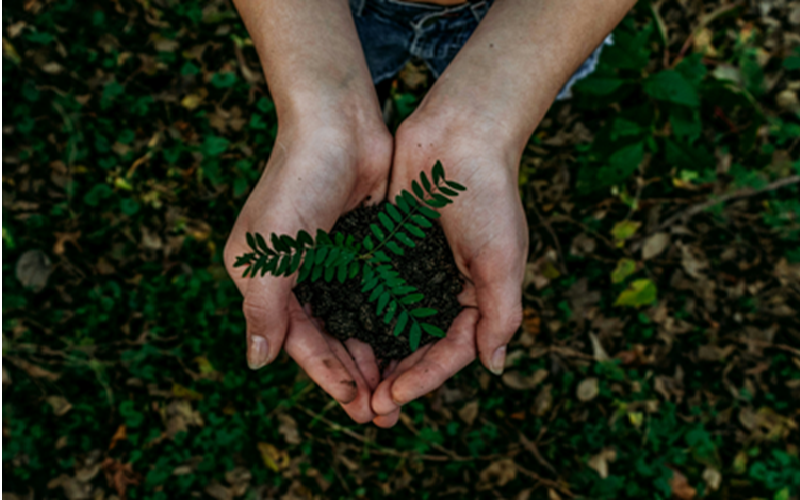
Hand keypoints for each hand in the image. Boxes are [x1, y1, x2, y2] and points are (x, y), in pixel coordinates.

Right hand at [224, 113, 391, 422]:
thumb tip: (257, 363)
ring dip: (374, 356)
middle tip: (383, 413)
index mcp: (264, 278)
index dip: (326, 374)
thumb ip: (264, 307)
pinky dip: (388, 322)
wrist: (338, 123)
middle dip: (354, 376)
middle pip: (327, 338)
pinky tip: (409, 345)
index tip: (356, 403)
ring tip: (398, 391)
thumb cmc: (297, 182)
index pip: (298, 340)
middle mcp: (296, 275)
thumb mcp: (271, 249)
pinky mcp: (362, 248)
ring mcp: (331, 262)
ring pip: (354, 323)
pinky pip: (375, 296)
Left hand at [371, 106, 527, 427]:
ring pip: (390, 325)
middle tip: (368, 408)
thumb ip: (500, 314)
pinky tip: (336, 335)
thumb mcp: (503, 259)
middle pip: (418, 347)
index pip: (450, 352)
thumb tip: (494, 367)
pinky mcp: (388, 250)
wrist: (459, 134)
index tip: (393, 398)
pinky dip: (358, 315)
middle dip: (395, 378)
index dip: (424, 379)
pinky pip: (371, 291)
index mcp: (477, 297)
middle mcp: (444, 289)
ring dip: (373, 355)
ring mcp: (415, 271)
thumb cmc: (489, 196)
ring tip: (350, 384)